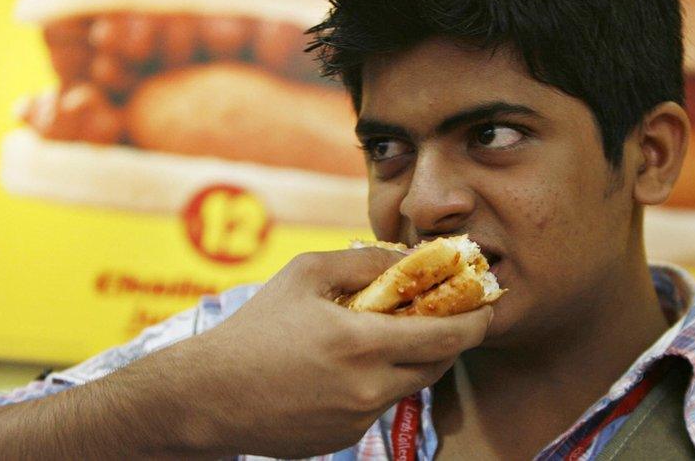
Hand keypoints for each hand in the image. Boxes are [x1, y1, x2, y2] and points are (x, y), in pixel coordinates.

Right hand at [177, 247, 493, 457]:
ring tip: (394, 334)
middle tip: (450, 316)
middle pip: (439, 365)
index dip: (475, 321)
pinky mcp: (345, 438)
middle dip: (452, 340)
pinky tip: (354, 365)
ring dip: (414, 360)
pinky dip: (382, 382)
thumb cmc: (256, 328)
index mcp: (362, 343)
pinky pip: (381, 405)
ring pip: (410, 385)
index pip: (447, 336)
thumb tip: (410, 256)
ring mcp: (358, 418)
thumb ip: (364, 261)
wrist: (208, 396)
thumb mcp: (307, 274)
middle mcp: (368, 387)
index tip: (486, 305)